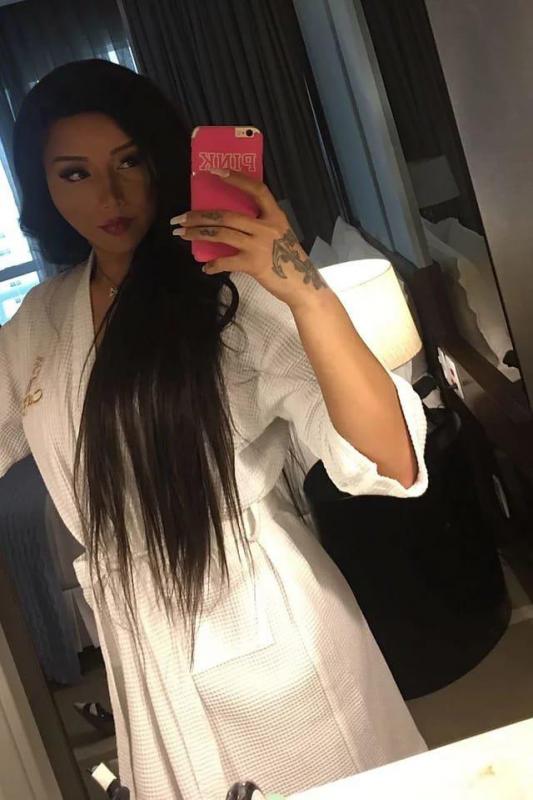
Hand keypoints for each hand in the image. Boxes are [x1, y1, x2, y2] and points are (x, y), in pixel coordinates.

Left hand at [169, 168, 328, 307]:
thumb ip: (261, 224)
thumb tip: (230, 221)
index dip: (236, 178)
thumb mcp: (279, 234)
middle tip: (180, 218)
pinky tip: (205, 267)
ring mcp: (259, 245)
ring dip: (198, 233)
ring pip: (222, 234)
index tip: (215, 170)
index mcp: (275, 215)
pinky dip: (213, 265)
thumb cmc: (288, 259)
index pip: (256, 189)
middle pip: (227, 215)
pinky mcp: (253, 264)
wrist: (301, 284)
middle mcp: (266, 227)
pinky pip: (226, 262)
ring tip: (182, 234)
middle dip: (199, 216)